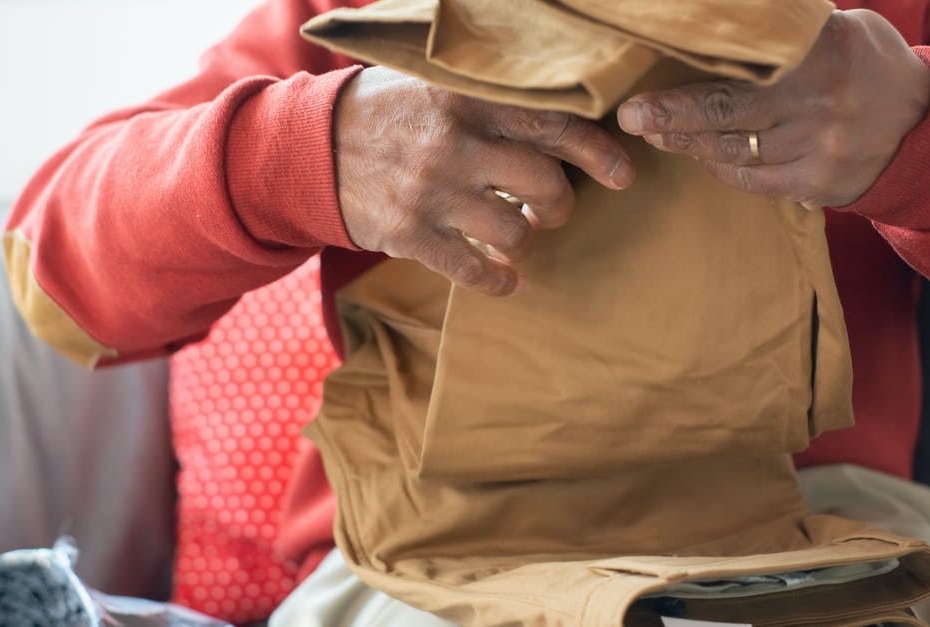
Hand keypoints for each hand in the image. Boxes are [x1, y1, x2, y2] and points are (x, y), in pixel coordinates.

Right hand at [334, 66, 634, 295]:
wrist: (308, 147)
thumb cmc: (386, 112)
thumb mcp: (434, 83)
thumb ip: (491, 95)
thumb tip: (566, 113)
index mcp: (466, 99)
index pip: (552, 122)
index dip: (596, 150)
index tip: (621, 172)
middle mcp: (453, 143)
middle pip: (544, 183)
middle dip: (561, 204)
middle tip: (553, 208)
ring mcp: (430, 192)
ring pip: (515, 232)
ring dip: (527, 240)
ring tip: (518, 235)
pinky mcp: (408, 234)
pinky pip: (473, 271)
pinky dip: (499, 282)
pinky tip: (507, 280)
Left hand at [616, 10, 929, 208]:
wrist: (927, 127)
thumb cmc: (867, 65)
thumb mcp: (841, 28)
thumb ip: (790, 29)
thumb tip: (723, 17)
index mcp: (826, 53)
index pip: (746, 63)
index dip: (694, 74)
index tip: (649, 81)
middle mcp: (822, 102)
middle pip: (729, 112)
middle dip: (672, 116)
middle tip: (632, 116)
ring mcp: (820, 148)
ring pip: (734, 149)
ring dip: (688, 143)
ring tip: (654, 132)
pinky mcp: (819, 184)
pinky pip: (753, 180)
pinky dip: (721, 167)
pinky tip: (700, 154)